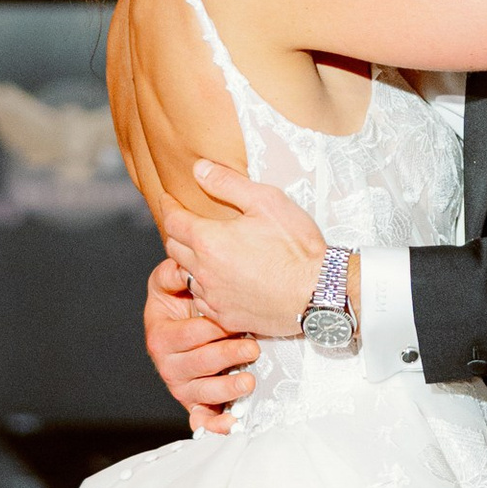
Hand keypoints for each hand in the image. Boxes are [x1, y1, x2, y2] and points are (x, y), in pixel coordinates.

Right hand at [144, 256, 259, 433]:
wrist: (183, 319)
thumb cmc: (180, 300)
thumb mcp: (170, 280)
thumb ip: (174, 271)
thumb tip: (183, 265)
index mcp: (160, 334)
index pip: (187, 335)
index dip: (212, 329)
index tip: (233, 321)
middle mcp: (168, 363)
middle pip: (198, 364)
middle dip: (226, 356)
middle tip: (251, 348)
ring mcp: (182, 385)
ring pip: (203, 393)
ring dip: (227, 388)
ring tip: (248, 380)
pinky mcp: (195, 403)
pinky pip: (202, 419)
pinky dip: (217, 425)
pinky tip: (232, 422)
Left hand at [161, 159, 327, 341]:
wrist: (319, 293)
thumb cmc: (296, 248)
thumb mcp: (266, 202)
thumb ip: (227, 183)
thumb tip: (199, 169)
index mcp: (209, 241)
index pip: (173, 220)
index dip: (168, 206)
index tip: (167, 200)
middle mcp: (204, 272)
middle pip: (174, 248)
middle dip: (177, 232)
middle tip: (186, 223)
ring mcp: (214, 298)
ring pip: (186, 276)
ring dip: (189, 262)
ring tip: (203, 252)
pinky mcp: (227, 317)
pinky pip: (202, 301)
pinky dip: (204, 288)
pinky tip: (218, 281)